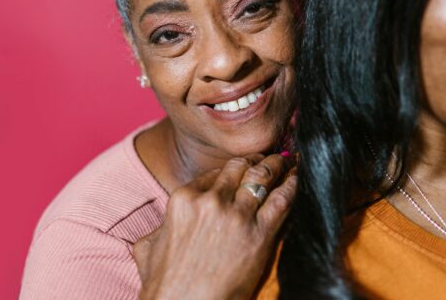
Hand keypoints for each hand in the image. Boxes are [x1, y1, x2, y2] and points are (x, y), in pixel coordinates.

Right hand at [133, 154, 296, 299]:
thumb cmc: (165, 286)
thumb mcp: (148, 248)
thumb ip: (159, 228)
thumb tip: (163, 226)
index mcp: (183, 199)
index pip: (214, 173)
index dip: (231, 169)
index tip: (242, 167)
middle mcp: (210, 201)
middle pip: (239, 168)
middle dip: (255, 161)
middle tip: (267, 159)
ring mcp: (236, 215)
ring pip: (262, 177)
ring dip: (277, 166)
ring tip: (286, 160)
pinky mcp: (259, 234)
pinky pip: (281, 200)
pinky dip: (291, 185)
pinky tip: (296, 178)